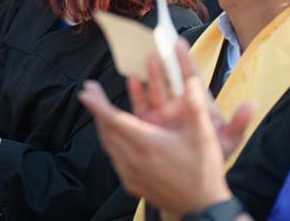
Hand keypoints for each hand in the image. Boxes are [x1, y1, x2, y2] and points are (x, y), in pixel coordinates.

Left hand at [78, 38, 253, 215]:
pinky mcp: (131, 184)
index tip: (86, 91)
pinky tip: (113, 133)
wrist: (202, 209)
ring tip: (100, 108)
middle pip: (106, 130)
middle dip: (97, 108)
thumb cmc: (203, 171)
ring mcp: (131, 174)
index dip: (98, 104)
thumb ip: (195, 106)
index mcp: (148, 144)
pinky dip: (110, 140)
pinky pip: (114, 157)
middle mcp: (134, 160)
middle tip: (91, 91)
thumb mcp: (203, 136)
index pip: (114, 120)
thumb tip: (192, 82)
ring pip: (108, 144)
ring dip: (102, 124)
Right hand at [127, 39, 252, 158]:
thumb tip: (252, 105)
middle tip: (158, 40)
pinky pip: (141, 103)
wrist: (192, 181)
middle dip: (165, 60)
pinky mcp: (148, 123)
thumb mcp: (228, 141)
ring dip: (151, 73)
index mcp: (198, 104)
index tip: (179, 42)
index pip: (191, 77)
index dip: (185, 60)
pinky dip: (136, 91)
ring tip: (146, 56)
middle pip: (171, 78)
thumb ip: (238, 124)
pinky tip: (132, 78)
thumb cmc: (213, 157)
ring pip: (155, 88)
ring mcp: (163, 112)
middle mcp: (179, 105)